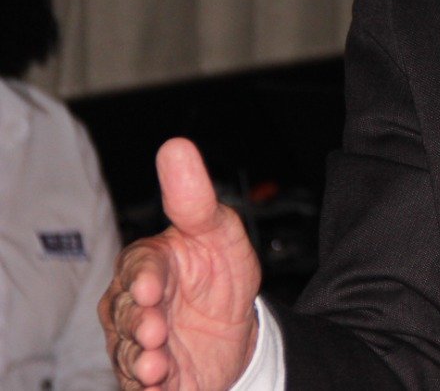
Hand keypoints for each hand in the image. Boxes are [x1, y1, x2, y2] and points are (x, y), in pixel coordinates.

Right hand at [99, 138, 261, 390]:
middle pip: (126, 313)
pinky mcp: (151, 377)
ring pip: (129, 351)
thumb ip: (195, 198)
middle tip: (155, 327)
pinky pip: (140, 385)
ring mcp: (140, 342)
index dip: (144, 277)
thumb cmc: (221, 274)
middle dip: (139, 322)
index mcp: (150, 264)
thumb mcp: (220, 231)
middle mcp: (135, 305)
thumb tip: (175, 146)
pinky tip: (157, 384)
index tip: (150, 285)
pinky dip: (147, 388)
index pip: (139, 266)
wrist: (239, 330)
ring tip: (157, 363)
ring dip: (141, 359)